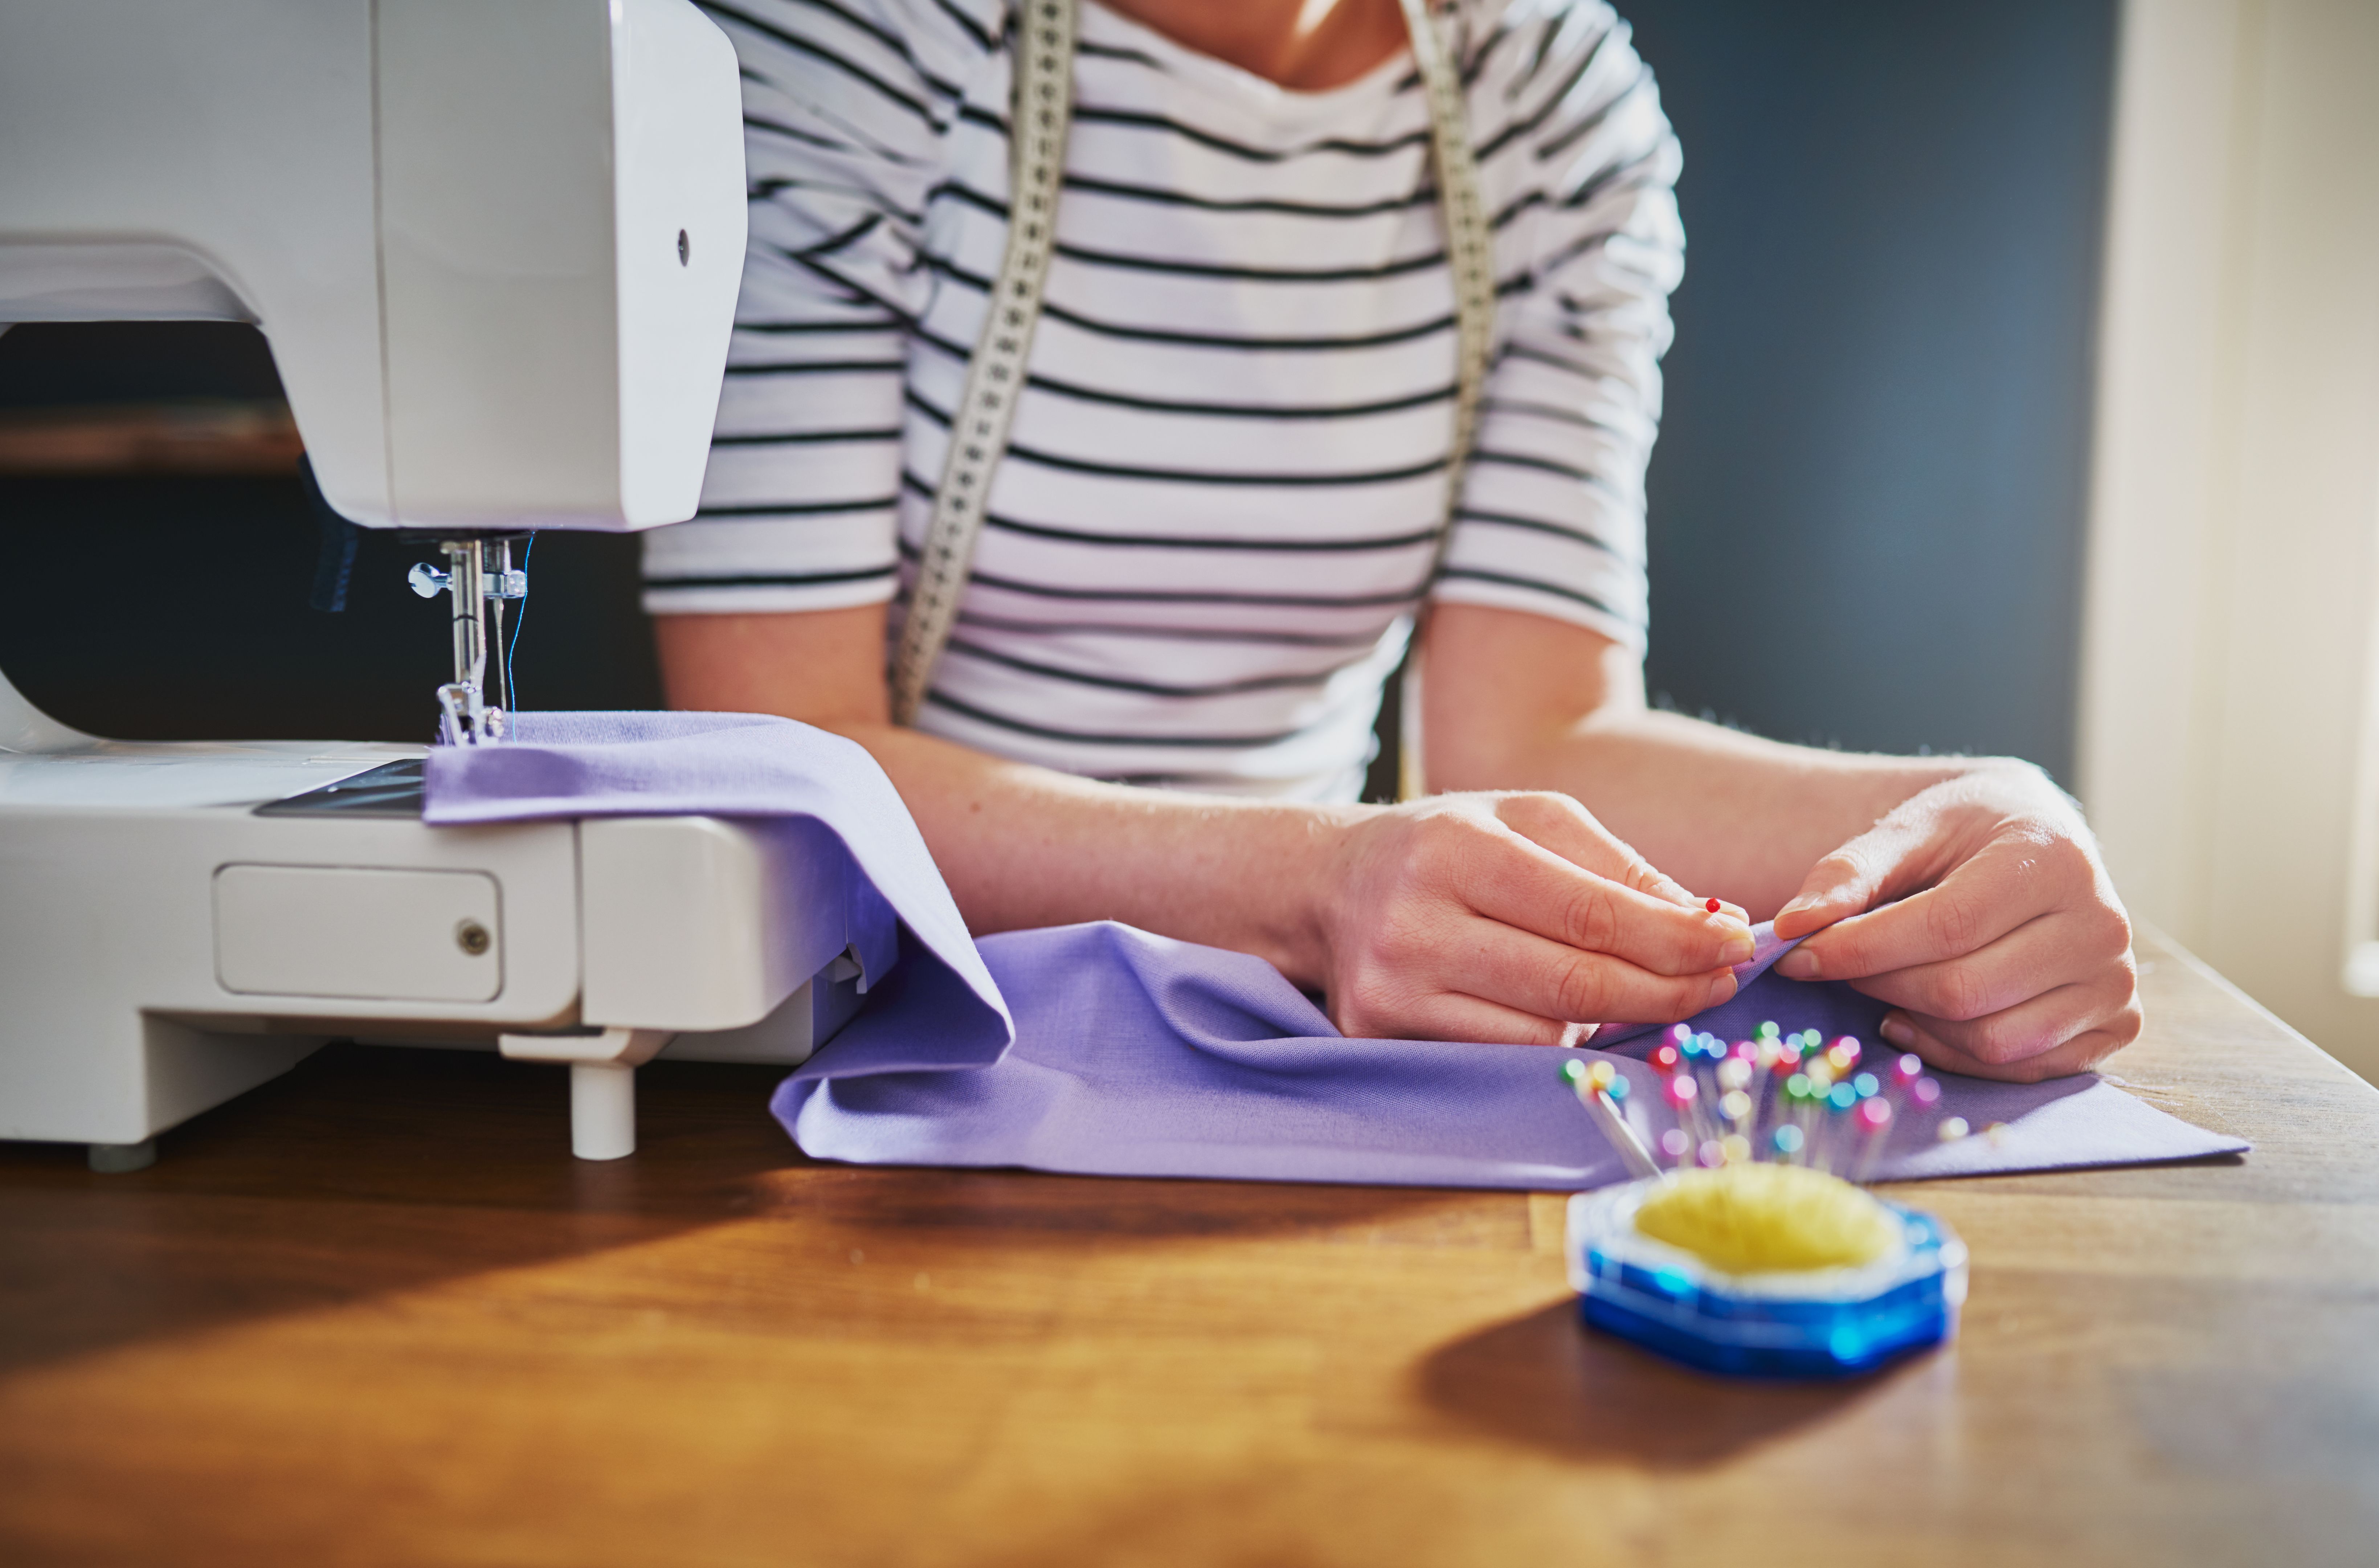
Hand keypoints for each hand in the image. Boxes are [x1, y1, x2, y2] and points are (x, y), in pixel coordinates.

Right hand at [1318, 792, 1753, 1043]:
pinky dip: (1555, 1043)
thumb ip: (1621, 869)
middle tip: (1723, 982)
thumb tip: (1713, 924)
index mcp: (1454, 849)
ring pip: (1543, 1036)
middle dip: (1668, 989)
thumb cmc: (1451, 845)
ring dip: (1614, 1021)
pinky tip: (1576, 1016)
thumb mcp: (1533, 821)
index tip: (1737, 945)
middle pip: (1574, 984)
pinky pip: (1501, 1059)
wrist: (1332, 885)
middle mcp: (1412, 924)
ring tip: (1649, 991)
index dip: (1676, 939)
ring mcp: (1389, 992)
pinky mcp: (1379, 1039)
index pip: (1590, 914)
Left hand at [1770, 764, 2140, 1081]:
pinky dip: (1956, 1053)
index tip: (1797, 954)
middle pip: (1964, 991)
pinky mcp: (2117, 1023)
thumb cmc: (1968, 831)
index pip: (1945, 928)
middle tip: (1837, 967)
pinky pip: (2021, 1067)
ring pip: (1992, 1040)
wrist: (2037, 838)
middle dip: (1881, 984)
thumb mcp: (1908, 828)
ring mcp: (2116, 981)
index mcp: (2055, 860)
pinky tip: (1920, 1019)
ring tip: (1883, 990)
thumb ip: (1848, 873)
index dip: (1860, 950)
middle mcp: (2102, 924)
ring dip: (1917, 1023)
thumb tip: (1792, 927)